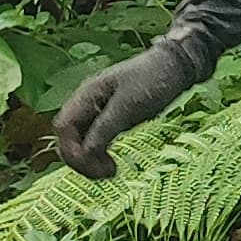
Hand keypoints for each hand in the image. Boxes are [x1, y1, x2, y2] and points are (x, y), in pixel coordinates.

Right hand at [54, 39, 204, 177]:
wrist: (176, 66)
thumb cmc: (153, 79)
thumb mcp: (129, 105)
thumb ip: (105, 128)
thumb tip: (85, 153)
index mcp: (86, 94)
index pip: (63, 126)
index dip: (71, 148)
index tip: (91, 163)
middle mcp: (87, 103)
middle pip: (69, 137)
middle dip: (80, 158)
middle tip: (104, 174)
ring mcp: (98, 111)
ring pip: (81, 141)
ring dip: (89, 160)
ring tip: (110, 172)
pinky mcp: (111, 119)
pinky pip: (95, 141)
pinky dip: (99, 154)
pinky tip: (111, 165)